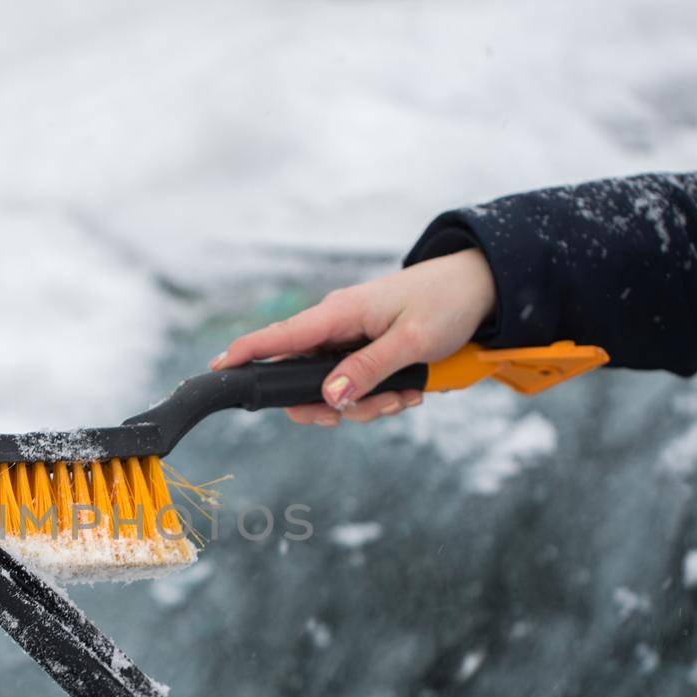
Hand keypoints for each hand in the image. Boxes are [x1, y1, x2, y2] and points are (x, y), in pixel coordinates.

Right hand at [209, 248, 496, 425]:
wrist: (479, 287)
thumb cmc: (446, 302)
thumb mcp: (412, 341)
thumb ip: (369, 369)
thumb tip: (329, 397)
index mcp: (338, 313)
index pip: (279, 336)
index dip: (245, 353)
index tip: (217, 368)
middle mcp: (335, 327)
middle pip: (303, 380)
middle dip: (336, 406)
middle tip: (377, 409)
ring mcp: (348, 341)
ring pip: (333, 391)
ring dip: (368, 406)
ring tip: (408, 396)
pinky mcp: (364, 352)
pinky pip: (356, 387)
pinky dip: (381, 398)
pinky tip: (411, 391)